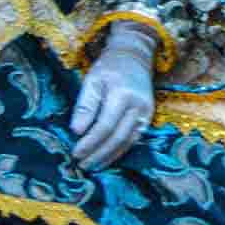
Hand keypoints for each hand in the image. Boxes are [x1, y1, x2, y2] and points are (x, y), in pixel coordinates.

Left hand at [70, 22, 157, 169]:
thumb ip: (85, 105)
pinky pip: (135, 139)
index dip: (90, 142)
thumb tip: (77, 131)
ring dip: (109, 157)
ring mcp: (147, 112)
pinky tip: (107, 158)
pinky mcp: (149, 117)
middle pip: (117, 137)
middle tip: (82, 165)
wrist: (134, 57)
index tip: (76, 153)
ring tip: (92, 166)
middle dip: (98, 154)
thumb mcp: (92, 80)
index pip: (105, 126)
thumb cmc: (109, 68)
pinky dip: (120, 151)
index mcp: (123, 94)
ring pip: (128, 141)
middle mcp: (138, 105)